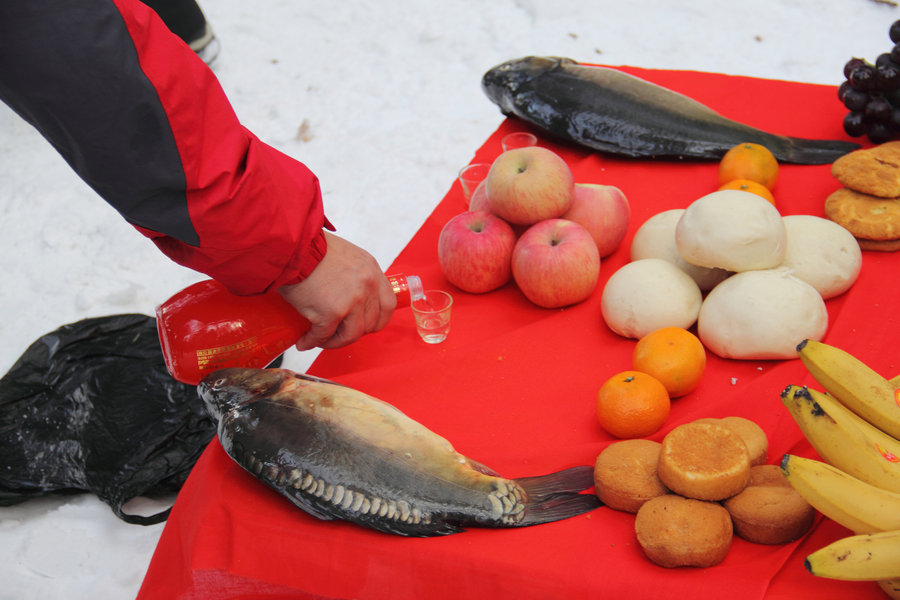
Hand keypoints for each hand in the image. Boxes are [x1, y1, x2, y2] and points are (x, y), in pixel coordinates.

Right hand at [278, 231, 395, 350]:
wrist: (292, 246)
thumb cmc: (311, 248)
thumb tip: (351, 296)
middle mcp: (366, 286)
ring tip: (320, 340)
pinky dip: (312, 342)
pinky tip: (305, 341)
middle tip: (339, 334)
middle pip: (370, 323)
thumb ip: (355, 275)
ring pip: (350, 335)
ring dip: (334, 341)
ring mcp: (351, 301)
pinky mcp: (330, 313)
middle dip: (354, 333)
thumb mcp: (346, 255)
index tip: (366, 326)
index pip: (388, 304)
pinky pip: (323, 336)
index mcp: (371, 270)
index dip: (377, 320)